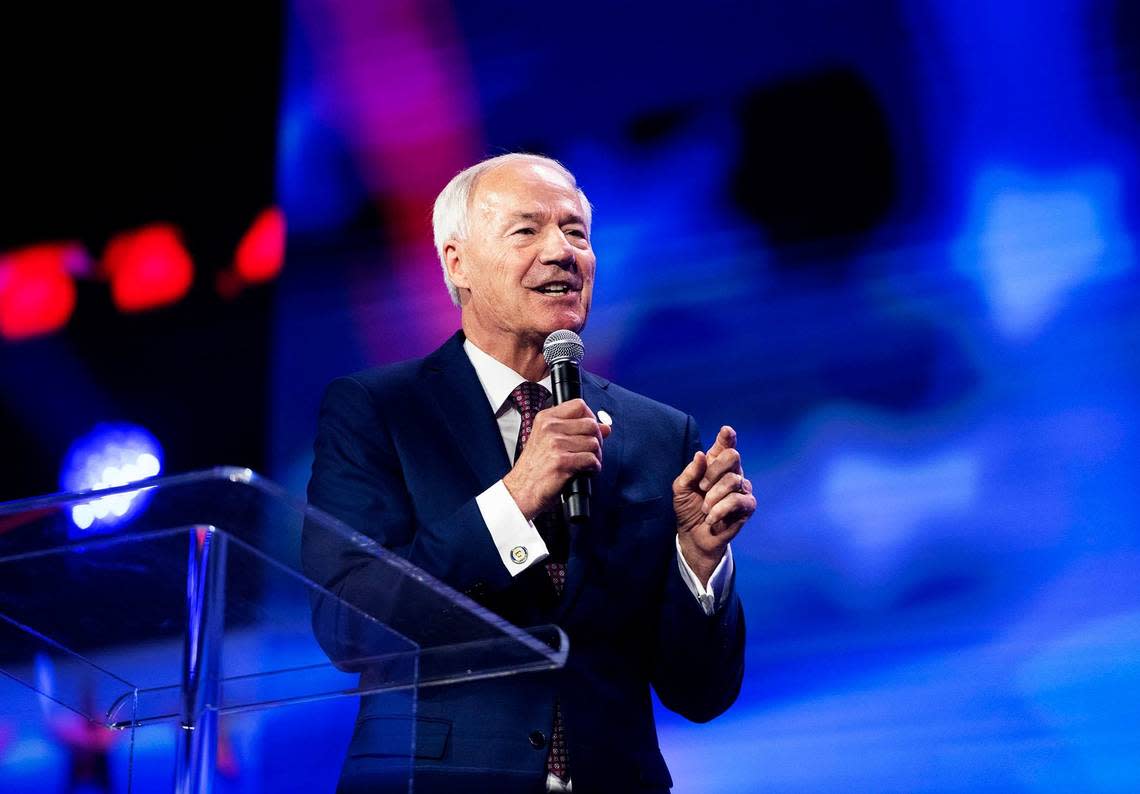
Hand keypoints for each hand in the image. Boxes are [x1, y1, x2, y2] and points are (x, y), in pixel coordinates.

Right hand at [503, 399, 611, 519]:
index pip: (579, 405)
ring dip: (596, 456)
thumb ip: (576, 430)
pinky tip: (585, 471)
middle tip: (591, 450)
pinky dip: (594, 468)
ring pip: (594, 443)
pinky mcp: (561, 462)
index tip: (590, 430)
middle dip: (597, 439)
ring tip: (587, 463)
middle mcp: (549, 428)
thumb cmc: (535, 468)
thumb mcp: (549, 441)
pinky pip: (591, 460)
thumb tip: (605, 427)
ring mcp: (555, 444)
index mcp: (545, 419)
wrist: (521, 490)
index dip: (590, 417)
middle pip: (591, 424)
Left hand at [673, 426, 754, 585]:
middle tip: (702, 486)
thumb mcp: (681, 489)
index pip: (724, 446)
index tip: (726, 431)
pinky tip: (712, 518)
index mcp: (714, 464)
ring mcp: (741, 488)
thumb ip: (690, 472)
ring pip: (734, 480)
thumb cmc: (688, 508)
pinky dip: (721, 509)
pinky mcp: (747, 505)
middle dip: (715, 470)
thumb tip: (701, 455)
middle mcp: (731, 472)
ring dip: (714, 496)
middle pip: (733, 456)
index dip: (727, 437)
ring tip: (704, 508)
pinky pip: (738, 500)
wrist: (694, 534)